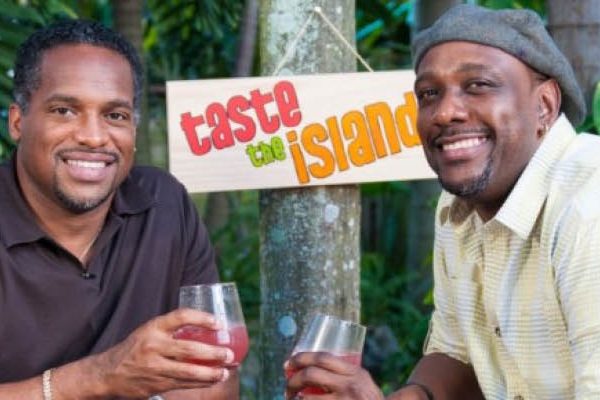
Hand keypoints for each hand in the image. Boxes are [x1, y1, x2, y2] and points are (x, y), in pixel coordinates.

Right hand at [90, 308, 233, 397]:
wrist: (107, 373)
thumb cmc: (136, 348)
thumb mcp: (149, 331)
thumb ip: (172, 330)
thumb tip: (207, 327)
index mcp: (153, 327)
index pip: (181, 316)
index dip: (202, 318)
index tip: (219, 322)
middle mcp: (154, 345)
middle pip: (189, 348)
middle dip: (213, 353)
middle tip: (229, 353)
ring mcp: (155, 366)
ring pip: (188, 371)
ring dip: (211, 373)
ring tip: (225, 371)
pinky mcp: (156, 384)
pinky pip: (183, 384)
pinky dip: (201, 382)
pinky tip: (213, 380)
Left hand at [285, 351, 383, 399]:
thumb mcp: (364, 383)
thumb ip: (346, 375)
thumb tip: (313, 367)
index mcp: (355, 372)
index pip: (323, 358)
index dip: (301, 358)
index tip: (288, 363)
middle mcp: (350, 386)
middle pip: (311, 374)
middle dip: (293, 380)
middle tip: (287, 386)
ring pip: (308, 398)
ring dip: (295, 399)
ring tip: (291, 399)